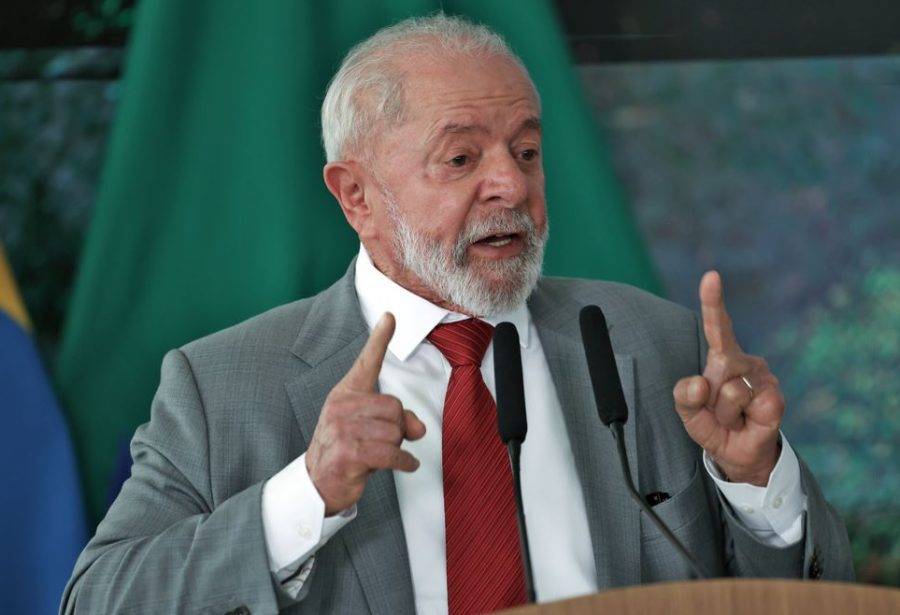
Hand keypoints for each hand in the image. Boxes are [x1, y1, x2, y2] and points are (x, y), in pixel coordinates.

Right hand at [306, 312, 426, 513]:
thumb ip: (398, 420)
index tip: (390, 317)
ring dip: (396, 448)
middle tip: (385, 442)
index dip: (380, 339)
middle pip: (394, 407)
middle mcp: (341, 406)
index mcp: (346, 393)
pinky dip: (403, 462)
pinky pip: (391, 453)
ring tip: (377, 456)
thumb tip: (419, 428)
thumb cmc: (348, 450)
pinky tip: (405, 465)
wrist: (318, 482)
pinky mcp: (348, 453)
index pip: (366, 362)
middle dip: (398, 428)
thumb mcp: (373, 430)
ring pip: (394, 431)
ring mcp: (342, 429)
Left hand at [673, 271, 784, 485]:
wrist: (738, 453)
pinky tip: (748, 422)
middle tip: (716, 410)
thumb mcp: (688, 412)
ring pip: (730, 389)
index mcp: (721, 357)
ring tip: (731, 417)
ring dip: (722, 411)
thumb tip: (700, 384)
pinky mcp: (775, 397)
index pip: (717, 325)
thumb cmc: (713, 425)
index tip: (711, 276)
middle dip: (708, 395)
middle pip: (718, 364)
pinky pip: (747, 402)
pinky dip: (739, 419)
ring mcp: (764, 377)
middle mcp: (745, 361)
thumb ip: (683, 396)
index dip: (713, 301)